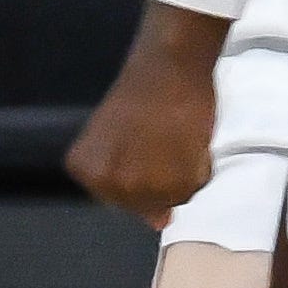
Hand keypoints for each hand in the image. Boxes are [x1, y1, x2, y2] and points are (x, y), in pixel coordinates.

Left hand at [66, 0, 226, 224]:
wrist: (168, 66)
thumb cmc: (138, 93)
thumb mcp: (115, 136)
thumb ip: (128, 180)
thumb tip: (158, 221)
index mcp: (87, 171)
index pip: (118, 198)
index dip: (138, 173)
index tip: (142, 144)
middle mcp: (111, 185)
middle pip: (144, 204)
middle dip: (159, 178)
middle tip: (164, 141)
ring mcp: (144, 187)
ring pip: (173, 200)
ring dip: (182, 174)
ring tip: (178, 138)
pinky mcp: (178, 182)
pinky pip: (196, 188)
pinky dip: (200, 167)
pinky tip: (191, 138)